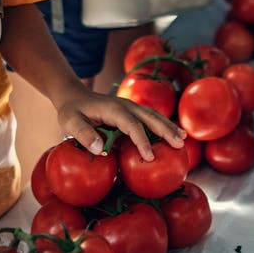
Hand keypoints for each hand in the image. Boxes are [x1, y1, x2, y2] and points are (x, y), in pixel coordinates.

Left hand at [56, 84, 185, 160]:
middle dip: (165, 130)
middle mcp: (125, 105)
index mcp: (113, 109)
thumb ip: (83, 134)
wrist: (74, 95)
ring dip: (168, 126)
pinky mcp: (132, 111)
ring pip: (153, 115)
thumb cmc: (71, 111)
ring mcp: (130, 106)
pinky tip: (173, 134)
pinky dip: (163, 125)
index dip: (142, 140)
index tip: (150, 156)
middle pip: (149, 117)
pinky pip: (150, 118)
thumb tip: (100, 149)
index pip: (131, 125)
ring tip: (183, 139)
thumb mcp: (70, 122)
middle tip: (179, 144)